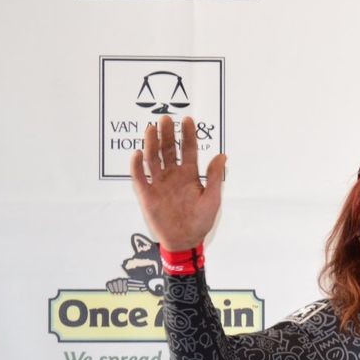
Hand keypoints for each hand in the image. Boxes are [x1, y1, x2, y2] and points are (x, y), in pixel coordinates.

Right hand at [130, 115, 226, 251]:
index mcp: (189, 175)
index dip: (188, 135)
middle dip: (167, 134)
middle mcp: (173, 176)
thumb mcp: (212, 199)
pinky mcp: (146, 195)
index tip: (188, 120)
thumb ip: (214, 177)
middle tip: (166, 118)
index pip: (188, 150)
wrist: (185, 241)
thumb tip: (222, 155)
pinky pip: (139, 178)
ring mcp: (159, 184)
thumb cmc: (201, 221)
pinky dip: (137, 166)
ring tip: (151, 129)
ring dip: (151, 144)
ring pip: (153, 159)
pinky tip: (138, 153)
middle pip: (169, 150)